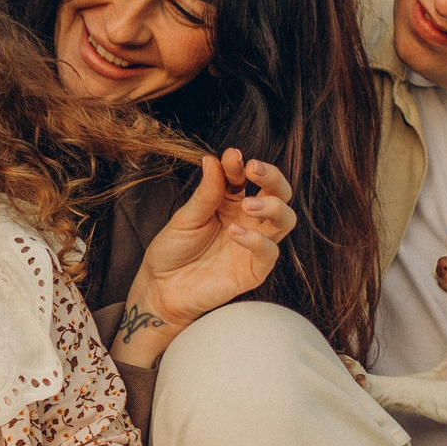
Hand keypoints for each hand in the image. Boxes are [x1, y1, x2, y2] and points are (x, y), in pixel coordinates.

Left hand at [116, 151, 296, 366]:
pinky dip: (257, 240)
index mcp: (231, 202)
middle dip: (272, 177)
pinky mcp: (253, 270)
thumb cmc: (172, 251)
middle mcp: (248, 220)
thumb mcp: (185, 218)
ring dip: (272, 206)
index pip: (247, 178)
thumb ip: (205, 193)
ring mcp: (254, 245)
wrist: (160, 288)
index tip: (231, 157)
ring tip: (247, 204)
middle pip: (278, 194)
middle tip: (253, 169)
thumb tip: (214, 159)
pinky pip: (269, 253)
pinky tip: (234, 232)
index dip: (241, 165)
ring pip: (285, 219)